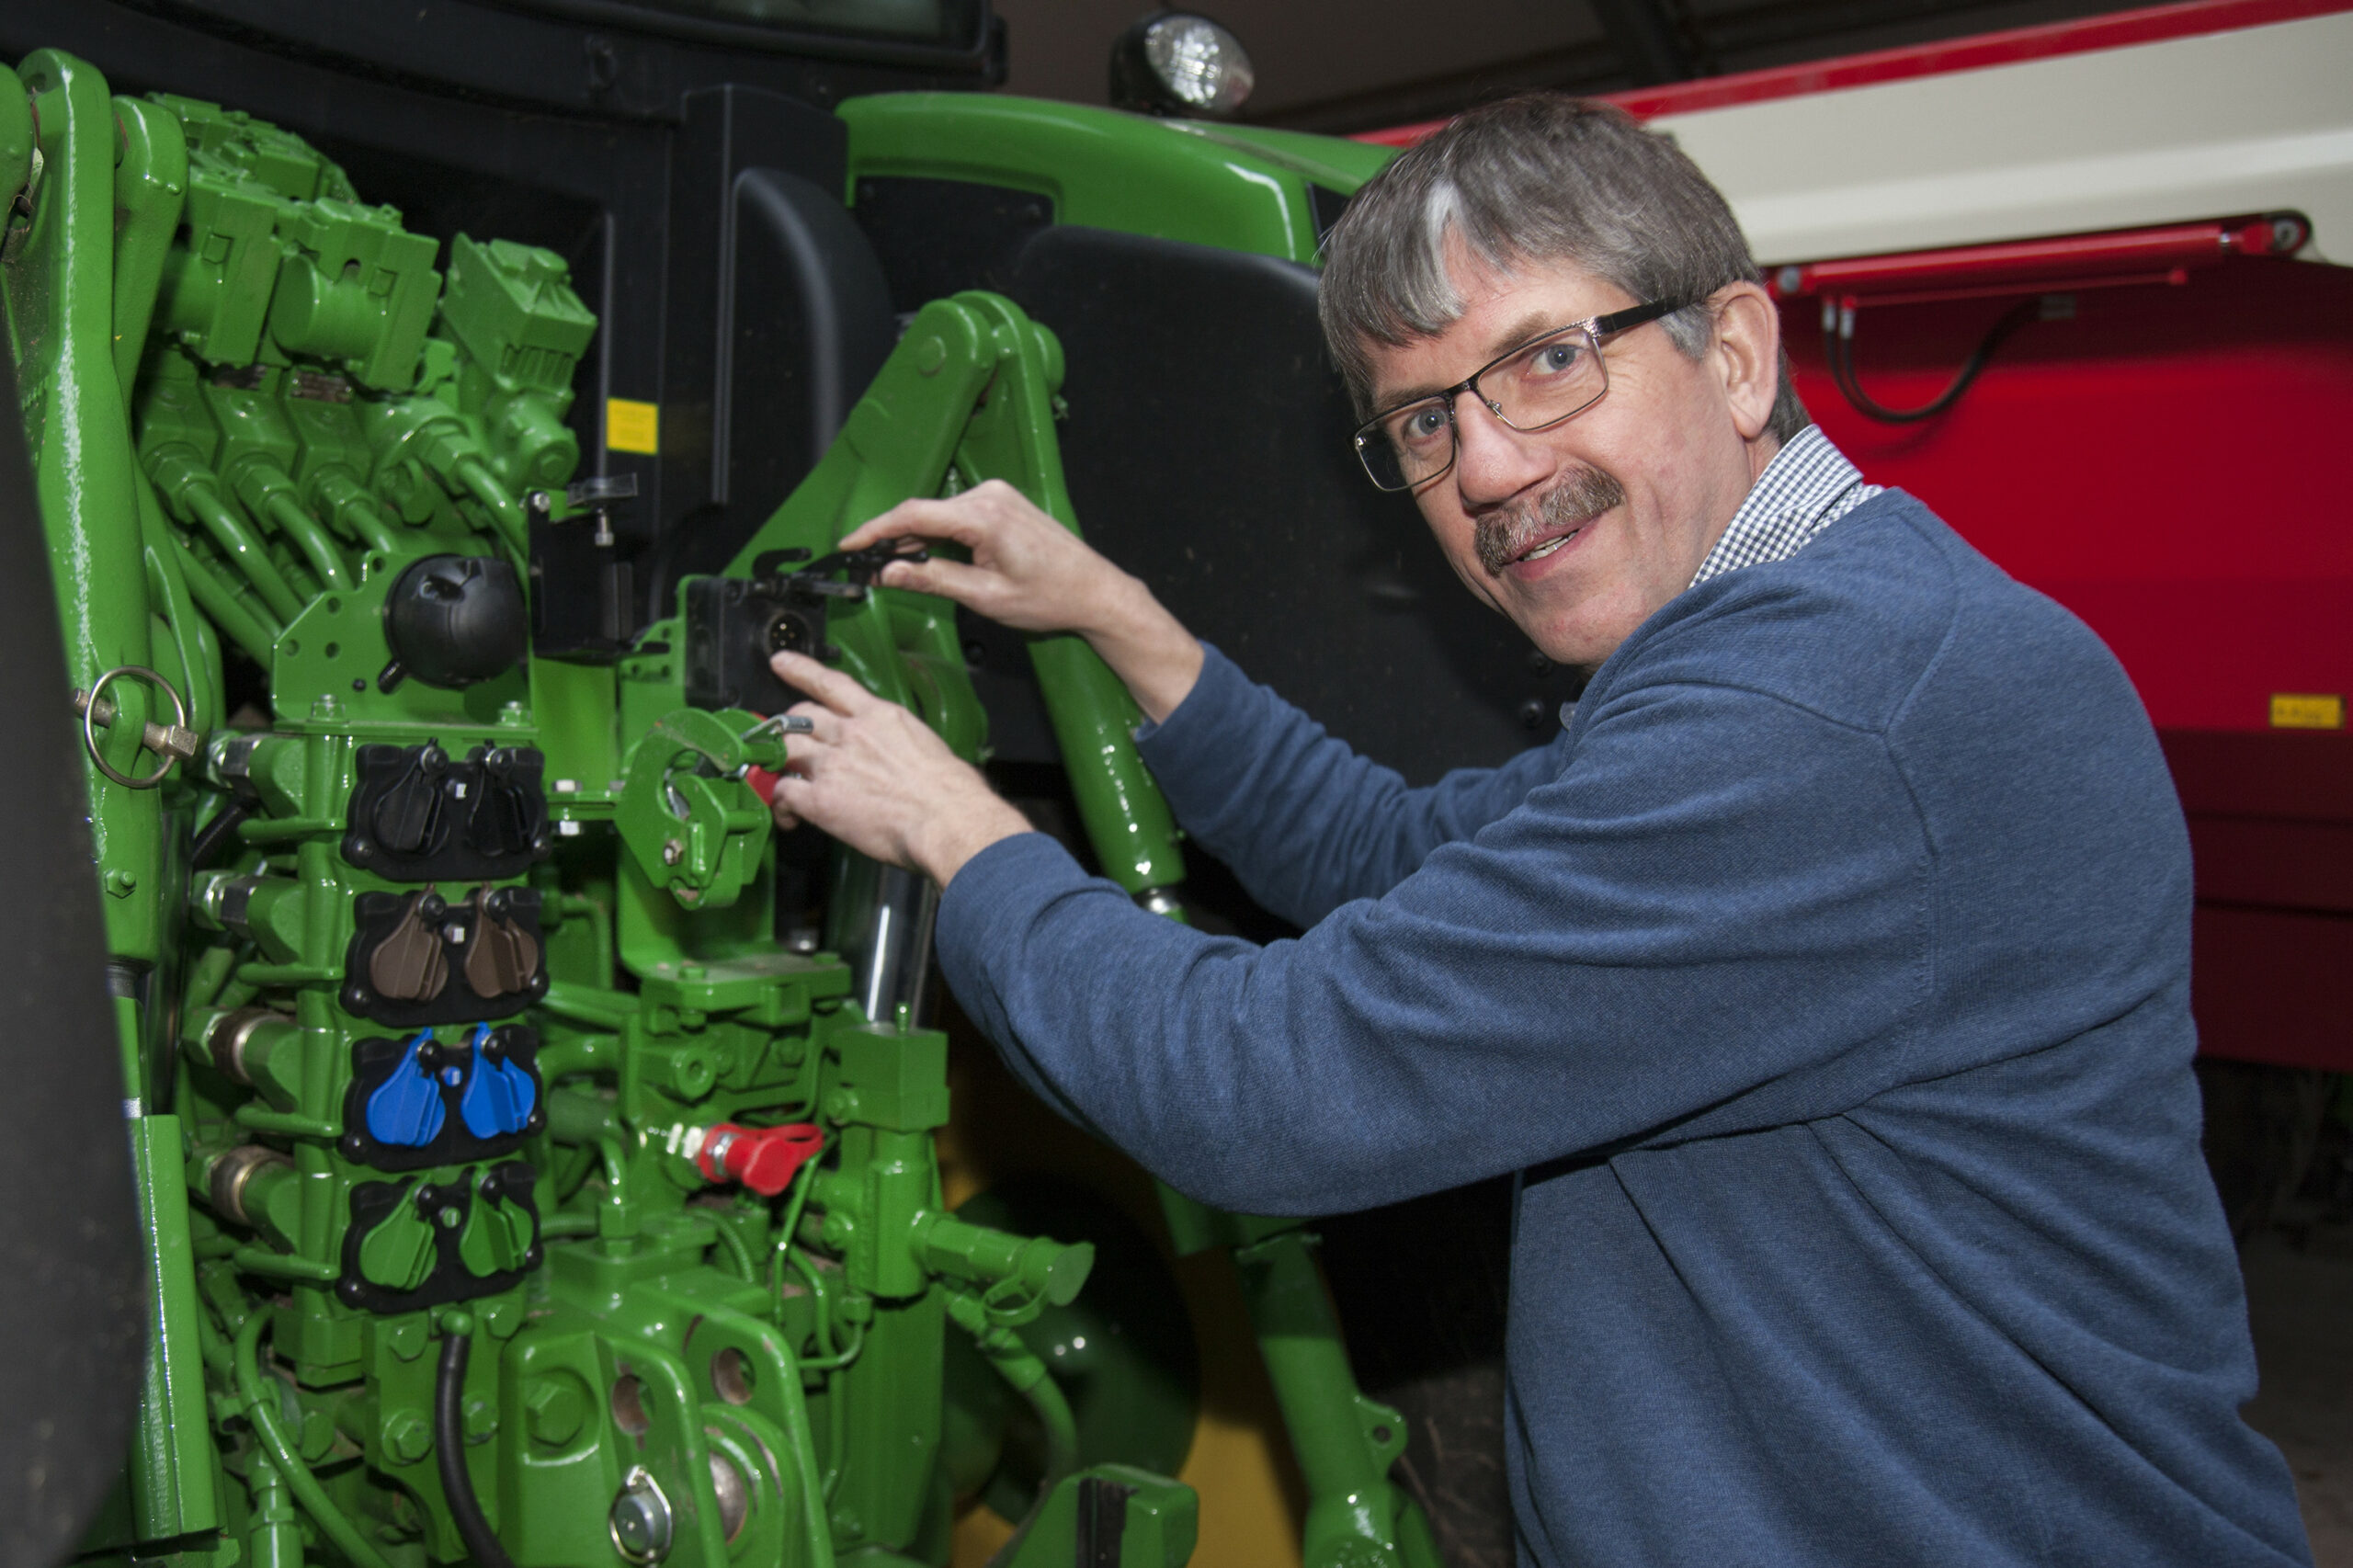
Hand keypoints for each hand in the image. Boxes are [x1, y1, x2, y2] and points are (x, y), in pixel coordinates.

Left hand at [766, 650, 1031, 885]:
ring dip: (780, 763)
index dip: (801, 670)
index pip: (831, 683)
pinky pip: (784, 792)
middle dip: (789, 728)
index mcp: (880, 716)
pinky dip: (782, 802)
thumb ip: (897, 742)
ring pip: (784, 749)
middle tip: (788, 742)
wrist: (946, 819)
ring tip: (783, 778)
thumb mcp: (924, 745)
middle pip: (799, 717)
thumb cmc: (950, 791)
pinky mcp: (820, 799)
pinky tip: (790, 815)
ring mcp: (832, 765)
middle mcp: (850, 734)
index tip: (782, 663)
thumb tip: (894, 754)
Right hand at [837, 480, 1204, 721]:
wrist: (1095, 590)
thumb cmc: (1050, 597)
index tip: (849, 544)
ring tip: (894, 568)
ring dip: (916, 538)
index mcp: (984, 516)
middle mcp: (989, 496)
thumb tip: (888, 573)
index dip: (875, 529)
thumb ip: (933, 580)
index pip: (913, 514)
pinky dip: (938, 533)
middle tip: (866, 567)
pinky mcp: (1003, 501)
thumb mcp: (985, 596)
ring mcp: (998, 495)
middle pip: (923, 512)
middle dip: (893, 539)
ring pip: (939, 514)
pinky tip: (927, 555)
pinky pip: (957, 514)